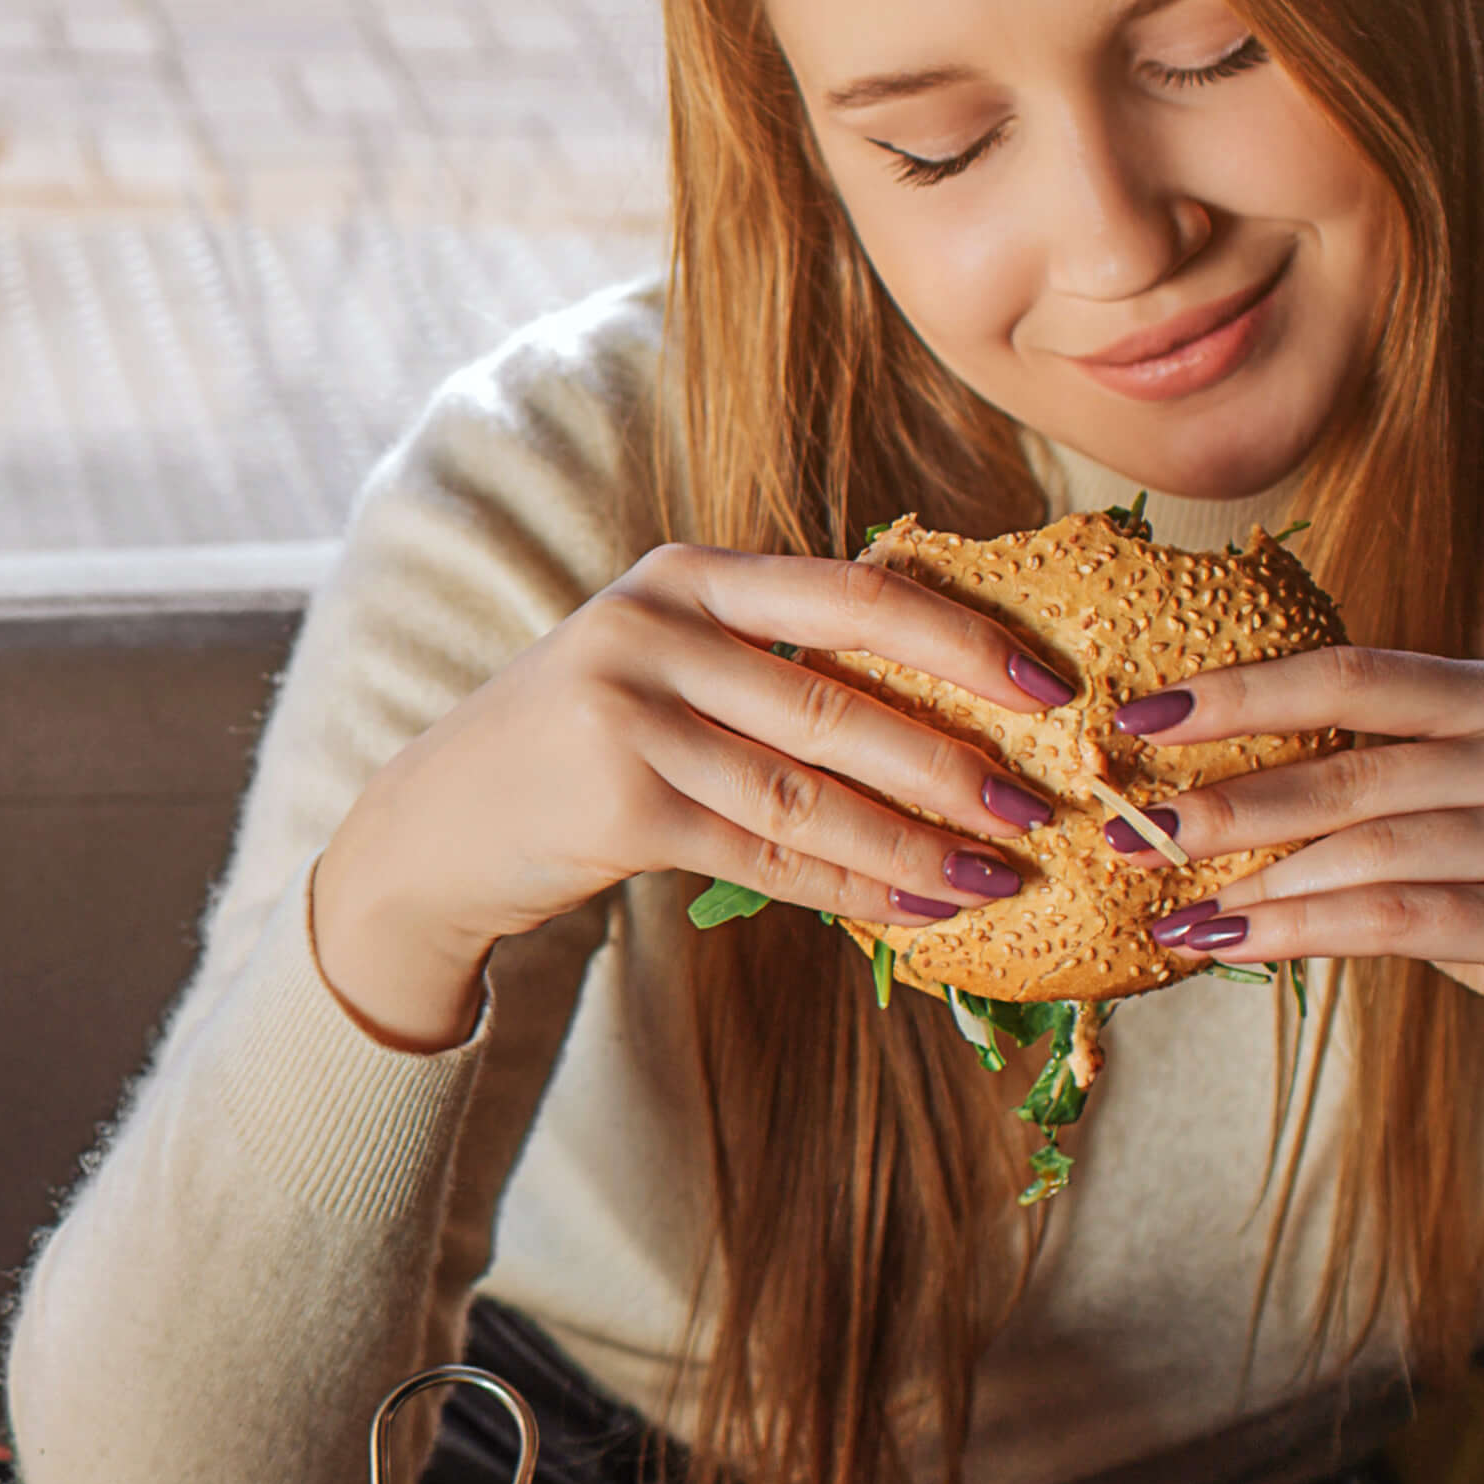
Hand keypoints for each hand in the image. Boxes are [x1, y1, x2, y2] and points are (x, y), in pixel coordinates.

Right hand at [308, 544, 1081, 1048]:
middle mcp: (650, 630)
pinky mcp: (615, 807)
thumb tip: (949, 698)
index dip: (959, 640)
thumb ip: (771, 658)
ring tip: (1002, 873)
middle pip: (840, 702)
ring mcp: (626, 717)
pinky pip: (762, 853)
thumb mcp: (662, 663)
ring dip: (918, 841)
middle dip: (957, 760)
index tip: (1049, 683)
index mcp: (684, 576)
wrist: (434, 824)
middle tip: (1045, 803)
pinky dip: (850, 887)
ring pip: (809, 790)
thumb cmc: (578, 742)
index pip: (851, 596)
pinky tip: (917, 908)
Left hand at [1136, 648, 1483, 1228]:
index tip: (1141, 714)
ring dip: (1253, 875)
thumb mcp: (1444, 829)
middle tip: (1129, 826)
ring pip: (1370, 846)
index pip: (1360, 674)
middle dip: (1228, 799)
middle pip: (1355, 765)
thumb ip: (1362, 784)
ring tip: (1167, 898)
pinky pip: (1396, 917)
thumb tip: (1185, 780)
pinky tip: (1226, 941)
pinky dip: (1297, 928)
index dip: (1244, 690)